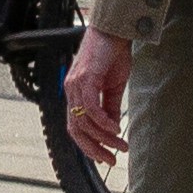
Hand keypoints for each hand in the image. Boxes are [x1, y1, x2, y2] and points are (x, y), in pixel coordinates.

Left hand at [66, 26, 130, 164]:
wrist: (113, 33)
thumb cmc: (112, 57)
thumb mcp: (112, 89)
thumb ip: (109, 108)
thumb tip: (112, 130)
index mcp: (75, 93)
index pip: (75, 126)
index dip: (88, 145)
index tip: (105, 158)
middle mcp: (71, 90)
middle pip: (75, 129)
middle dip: (93, 148)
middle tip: (111, 160)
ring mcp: (75, 84)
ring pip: (83, 121)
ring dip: (104, 138)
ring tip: (122, 145)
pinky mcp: (85, 78)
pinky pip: (90, 107)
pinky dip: (103, 122)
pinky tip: (116, 129)